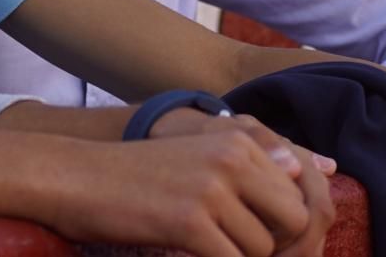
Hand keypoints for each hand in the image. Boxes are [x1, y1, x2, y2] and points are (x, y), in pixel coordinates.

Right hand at [150, 110, 338, 256]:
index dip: (298, 231)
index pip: (305, 194)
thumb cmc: (139, 174)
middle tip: (250, 256)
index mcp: (240, 140)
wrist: (77, 178)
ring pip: (265, 250)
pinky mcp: (190, 221)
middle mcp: (232, 157)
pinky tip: (194, 256)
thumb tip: (307, 169)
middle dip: (284, 251)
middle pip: (298, 222)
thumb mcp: (199, 157)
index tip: (274, 247)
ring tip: (211, 250)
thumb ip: (253, 162)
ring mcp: (212, 188)